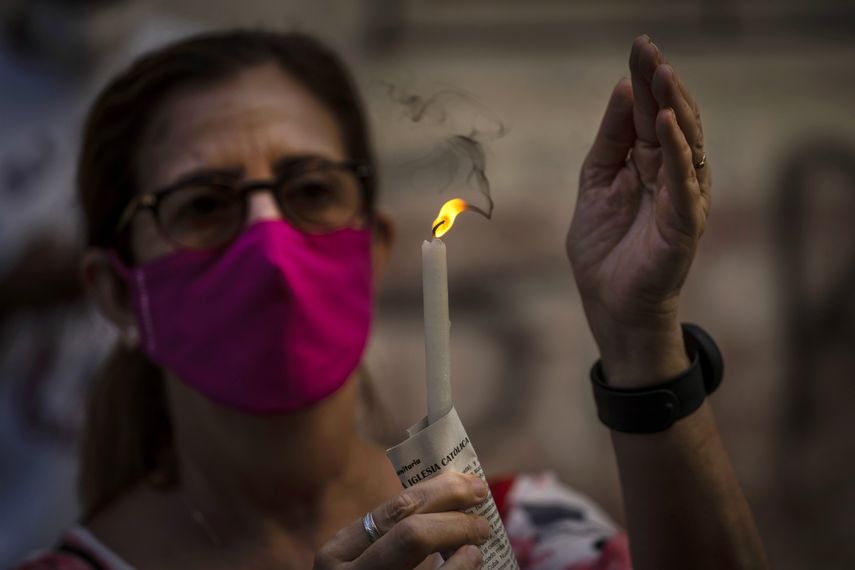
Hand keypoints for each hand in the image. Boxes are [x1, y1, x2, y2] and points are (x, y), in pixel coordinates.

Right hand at [313, 472, 489, 568]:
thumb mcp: (368, 558)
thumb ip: (393, 534)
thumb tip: (454, 492)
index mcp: (337, 554)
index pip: (396, 509)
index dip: (441, 491)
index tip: (472, 485)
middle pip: (413, 534)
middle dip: (457, 517)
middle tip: (483, 513)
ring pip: (429, 565)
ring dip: (462, 542)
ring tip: (479, 538)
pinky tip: (472, 561)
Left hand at [566, 36, 710, 386]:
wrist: (609, 302)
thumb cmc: (604, 248)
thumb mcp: (596, 182)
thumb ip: (610, 141)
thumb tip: (622, 90)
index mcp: (648, 164)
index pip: (650, 113)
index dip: (645, 81)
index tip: (638, 46)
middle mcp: (671, 175)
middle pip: (671, 119)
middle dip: (660, 83)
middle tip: (648, 49)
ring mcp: (682, 197)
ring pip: (686, 143)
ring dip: (674, 106)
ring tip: (661, 73)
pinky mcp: (684, 223)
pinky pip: (684, 182)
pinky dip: (677, 152)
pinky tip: (666, 124)